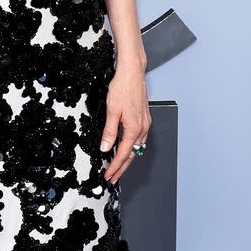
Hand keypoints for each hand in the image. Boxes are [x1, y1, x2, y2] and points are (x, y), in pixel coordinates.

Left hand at [100, 63, 150, 182]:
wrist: (132, 73)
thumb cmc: (123, 88)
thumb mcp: (111, 111)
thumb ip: (109, 132)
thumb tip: (106, 148)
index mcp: (134, 129)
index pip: (123, 154)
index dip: (115, 167)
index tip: (108, 176)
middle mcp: (142, 128)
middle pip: (132, 155)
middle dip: (122, 168)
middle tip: (113, 177)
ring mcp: (145, 123)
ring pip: (137, 148)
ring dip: (127, 158)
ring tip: (117, 166)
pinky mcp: (144, 118)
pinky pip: (139, 139)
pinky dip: (132, 147)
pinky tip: (126, 147)